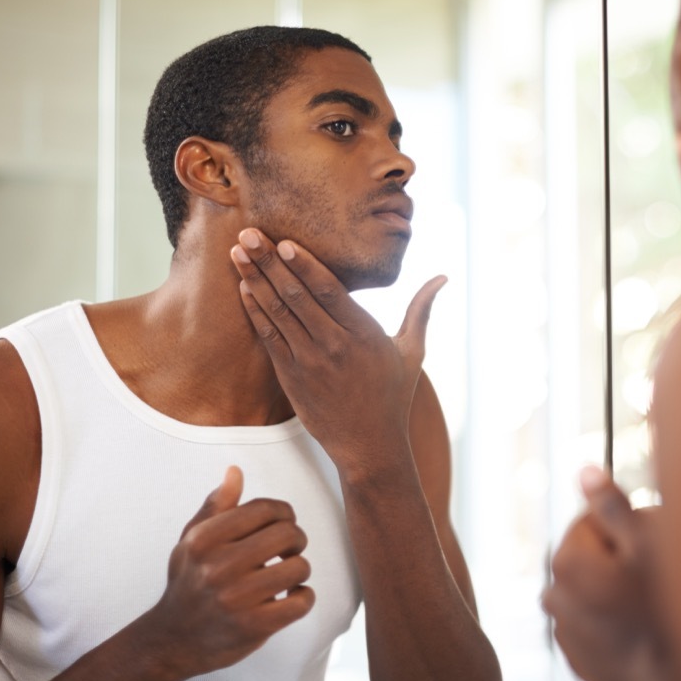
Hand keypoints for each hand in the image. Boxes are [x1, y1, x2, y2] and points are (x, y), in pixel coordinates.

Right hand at [144, 466, 313, 680]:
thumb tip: (235, 471)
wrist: (171, 640)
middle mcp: (218, 567)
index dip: (284, 512)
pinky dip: (303, 597)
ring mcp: (236, 599)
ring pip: (299, 567)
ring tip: (284, 575)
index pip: (265, 509)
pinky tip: (288, 598)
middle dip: (295, 539)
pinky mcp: (253, 627)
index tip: (281, 523)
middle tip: (287, 550)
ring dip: (298, 570)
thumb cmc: (188, 582)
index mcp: (204, 540)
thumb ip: (216, 506)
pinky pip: (302, 601)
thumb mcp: (191, 541)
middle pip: (288, 534)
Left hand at [230, 228, 444, 477]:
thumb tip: (444, 277)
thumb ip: (422, 309)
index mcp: (364, 333)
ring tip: (237, 253)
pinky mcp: (291, 377)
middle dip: (269, 262)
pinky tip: (243, 288)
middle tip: (248, 234)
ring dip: (254, 280)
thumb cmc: (393, 395)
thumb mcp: (412, 351)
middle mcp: (334, 345)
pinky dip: (255, 311)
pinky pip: (269, 337)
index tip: (285, 241)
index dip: (305, 265)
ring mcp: (309, 362)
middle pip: (296, 295)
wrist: (369, 446)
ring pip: (277, 313)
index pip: (330, 290)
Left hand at [543, 468, 678, 680]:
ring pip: (590, 588)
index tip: (643, 547)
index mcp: (565, 563)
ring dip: (611, 589)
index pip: (588, 519)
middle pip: (587, 554)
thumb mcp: (647, 546)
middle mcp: (553, 596)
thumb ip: (612, 505)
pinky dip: (609, 618)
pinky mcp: (576, 654)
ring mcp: (563, 629)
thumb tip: (584, 470)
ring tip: (645, 604)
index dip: (621, 528)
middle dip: (614, 558)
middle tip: (648, 577)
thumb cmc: (663, 612)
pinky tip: (637, 627)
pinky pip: (592, 620)